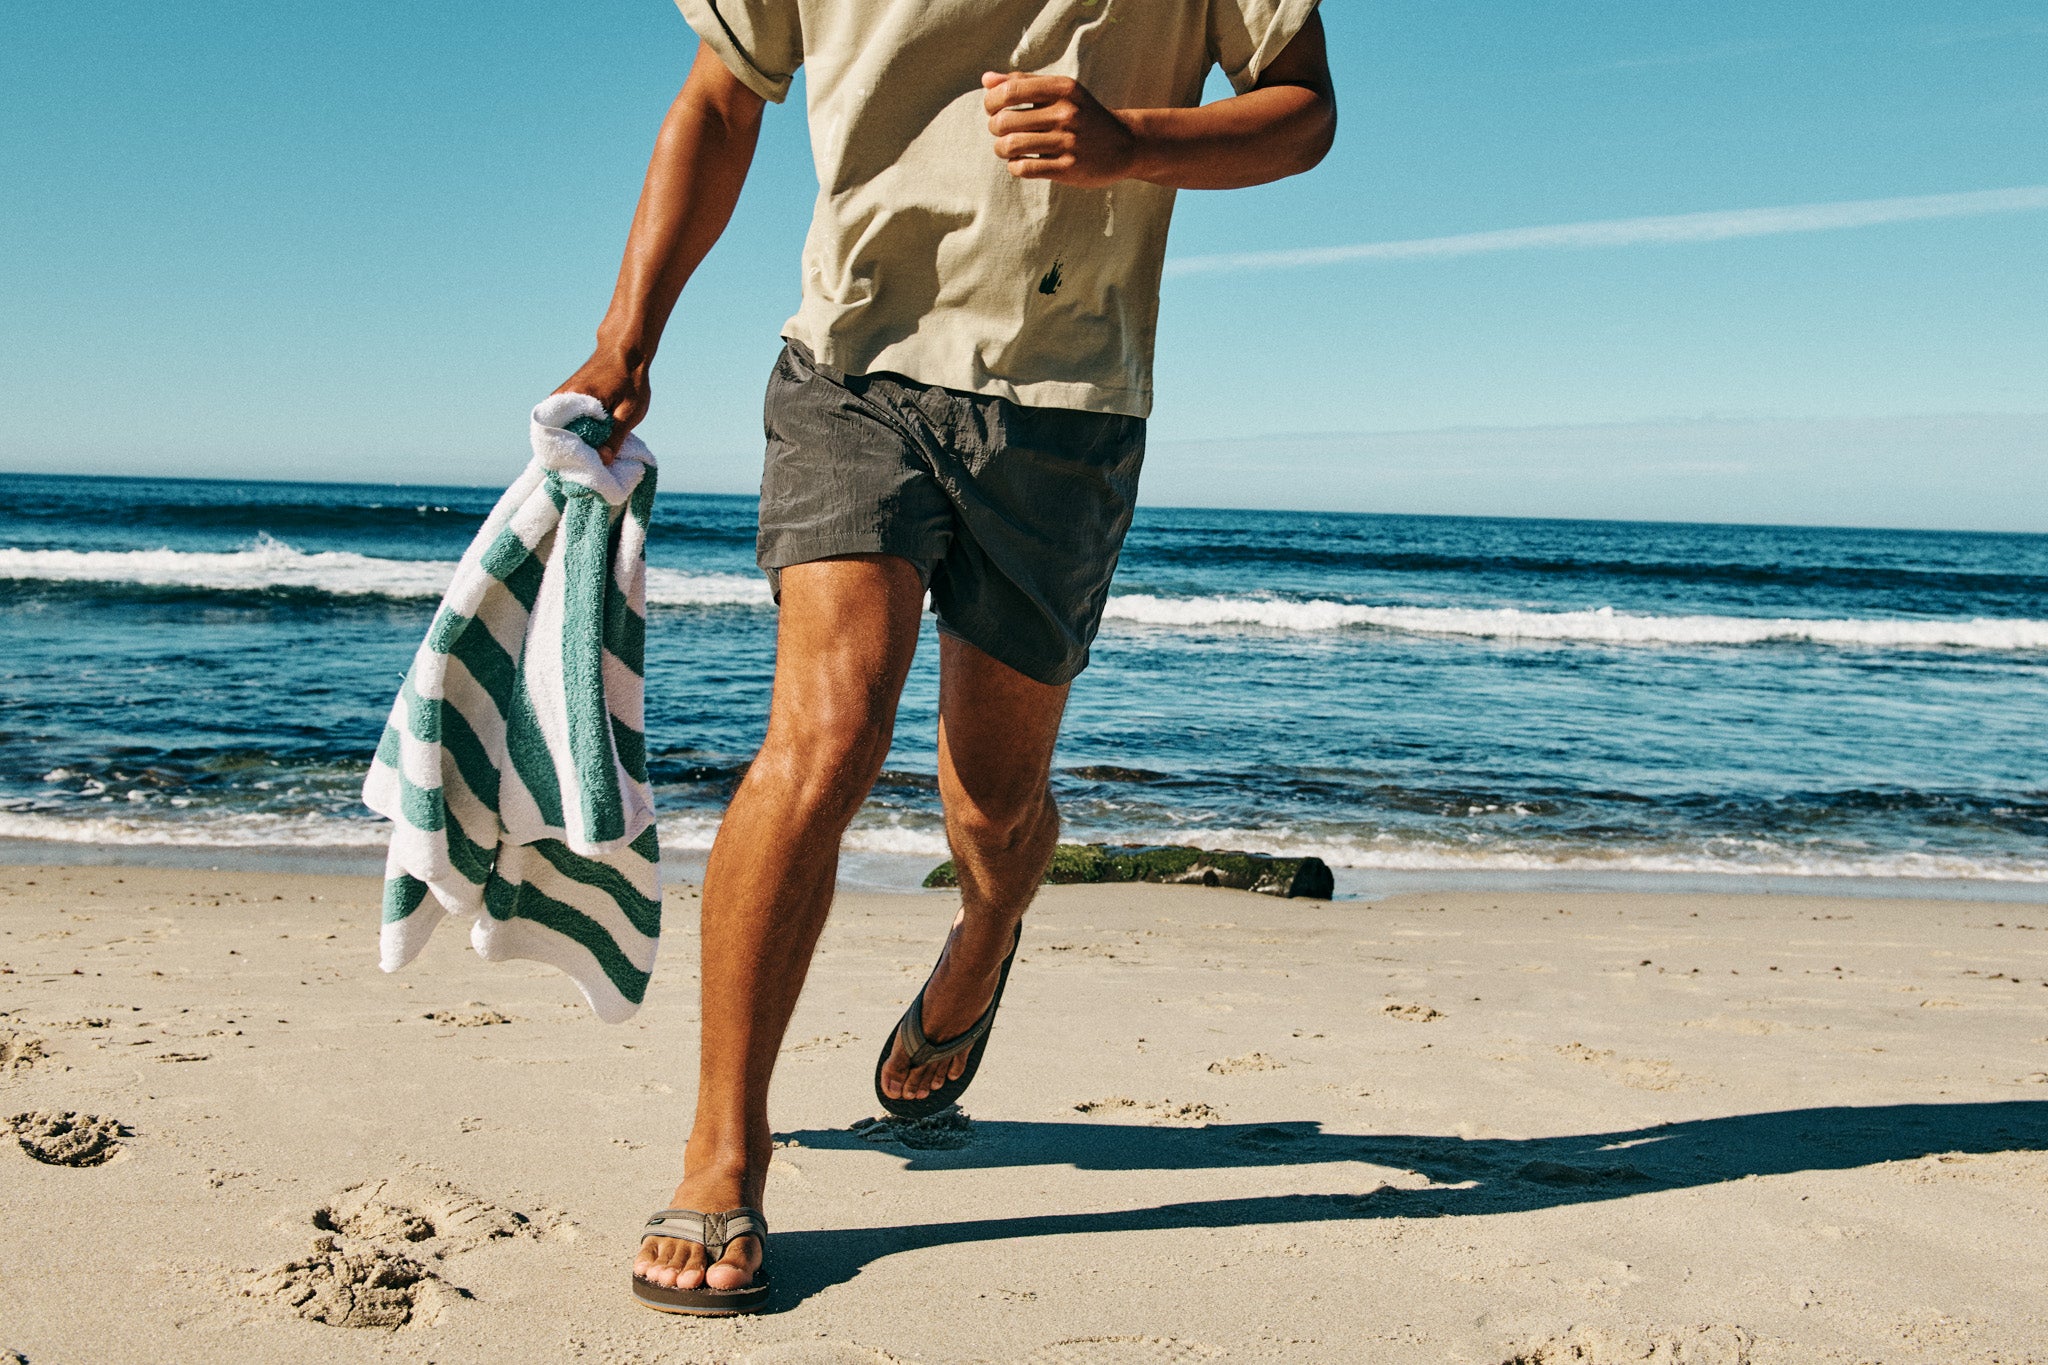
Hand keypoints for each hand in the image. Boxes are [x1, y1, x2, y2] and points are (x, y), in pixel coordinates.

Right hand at [553, 345, 649, 464]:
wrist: (625, 350)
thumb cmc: (630, 380)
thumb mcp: (629, 412)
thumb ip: (614, 437)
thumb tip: (602, 462)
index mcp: (573, 404)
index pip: (561, 441)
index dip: (570, 461)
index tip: (579, 477)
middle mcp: (559, 400)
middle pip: (557, 438)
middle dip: (570, 456)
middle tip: (584, 474)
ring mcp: (559, 399)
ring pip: (560, 431)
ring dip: (571, 446)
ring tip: (584, 464)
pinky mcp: (564, 399)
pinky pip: (564, 423)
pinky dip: (573, 435)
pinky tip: (585, 448)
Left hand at [981, 71, 1138, 187]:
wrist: (1124, 145)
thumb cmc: (1083, 115)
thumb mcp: (1061, 92)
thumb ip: (1024, 82)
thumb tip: (985, 80)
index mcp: (1063, 88)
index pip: (1010, 91)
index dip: (991, 101)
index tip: (993, 108)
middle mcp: (1067, 113)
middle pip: (1005, 121)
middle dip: (994, 127)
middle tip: (1001, 130)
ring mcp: (1068, 142)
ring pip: (1010, 146)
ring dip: (1001, 149)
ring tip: (1006, 148)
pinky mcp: (1068, 169)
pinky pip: (1023, 168)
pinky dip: (1014, 166)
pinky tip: (1020, 162)